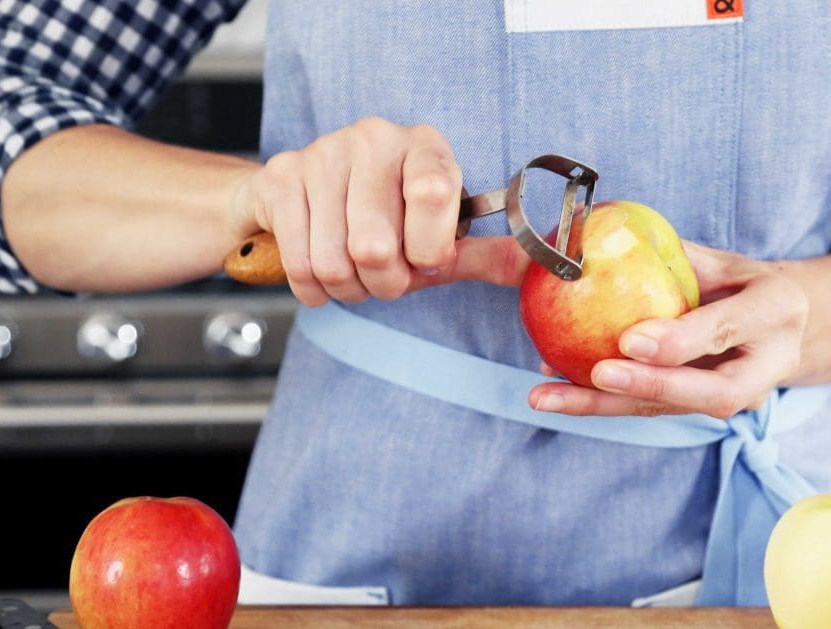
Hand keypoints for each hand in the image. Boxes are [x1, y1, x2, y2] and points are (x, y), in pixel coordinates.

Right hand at [228, 118, 525, 305]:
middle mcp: (374, 138)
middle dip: (384, 283)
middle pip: (375, 247)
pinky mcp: (280, 178)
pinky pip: (300, 263)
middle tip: (387, 275)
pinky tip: (323, 272)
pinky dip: (314, 288)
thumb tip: (550, 268)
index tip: (426, 260)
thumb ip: (488, 255)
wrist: (306, 198)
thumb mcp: (440, 239)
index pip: (432, 192)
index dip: (428, 249)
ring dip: (348, 288)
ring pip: (334, 262)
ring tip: (356, 273)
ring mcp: (322, 154)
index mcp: (424, 147)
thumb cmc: (386, 223)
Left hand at [528, 242, 808, 418]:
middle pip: (711, 390)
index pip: (725, 328)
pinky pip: (652, 410)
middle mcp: (767, 363)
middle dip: (649, 386)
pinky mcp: (704, 411)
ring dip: (606, 405)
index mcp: (775, 309)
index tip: (629, 339)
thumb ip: (670, 254)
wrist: (776, 325)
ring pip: (673, 410)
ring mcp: (741, 397)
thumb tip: (589, 228)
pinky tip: (555, 390)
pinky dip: (601, 402)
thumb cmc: (739, 281)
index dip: (680, 340)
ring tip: (549, 395)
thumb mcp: (716, 257)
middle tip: (596, 376)